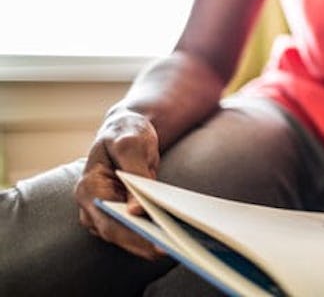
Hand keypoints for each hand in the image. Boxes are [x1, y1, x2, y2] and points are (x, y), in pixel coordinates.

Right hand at [74, 109, 164, 259]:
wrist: (126, 129)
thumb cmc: (125, 132)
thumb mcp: (131, 144)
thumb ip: (134, 172)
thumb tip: (136, 210)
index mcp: (88, 188)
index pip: (108, 220)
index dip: (131, 235)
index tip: (155, 243)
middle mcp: (91, 206)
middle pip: (117, 234)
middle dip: (144, 244)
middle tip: (172, 250)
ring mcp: (104, 212)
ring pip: (126, 236)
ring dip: (149, 243)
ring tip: (178, 246)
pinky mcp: (119, 214)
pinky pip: (134, 229)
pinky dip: (152, 234)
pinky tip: (175, 236)